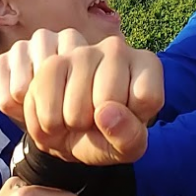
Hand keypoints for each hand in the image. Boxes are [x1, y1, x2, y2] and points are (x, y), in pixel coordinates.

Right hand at [0, 29, 161, 165]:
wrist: (69, 133)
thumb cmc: (106, 136)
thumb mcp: (126, 146)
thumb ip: (129, 136)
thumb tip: (105, 112)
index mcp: (146, 65)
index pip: (147, 97)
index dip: (133, 121)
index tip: (126, 120)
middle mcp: (116, 48)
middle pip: (109, 99)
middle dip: (97, 123)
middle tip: (95, 121)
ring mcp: (82, 51)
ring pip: (77, 105)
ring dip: (71, 125)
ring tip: (75, 119)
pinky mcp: (52, 61)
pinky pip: (47, 104)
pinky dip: (48, 123)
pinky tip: (55, 116)